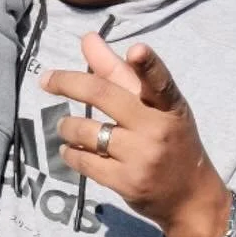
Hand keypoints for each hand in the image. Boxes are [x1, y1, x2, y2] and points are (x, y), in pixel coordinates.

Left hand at [41, 33, 230, 236]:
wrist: (189, 196)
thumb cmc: (169, 139)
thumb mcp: (156, 106)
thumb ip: (119, 72)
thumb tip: (87, 39)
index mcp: (169, 105)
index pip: (160, 81)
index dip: (148, 65)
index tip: (136, 50)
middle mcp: (157, 128)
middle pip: (104, 96)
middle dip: (68, 83)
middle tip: (46, 79)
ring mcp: (142, 157)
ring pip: (86, 130)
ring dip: (67, 125)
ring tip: (65, 126)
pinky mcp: (127, 182)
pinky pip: (84, 161)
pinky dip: (70, 152)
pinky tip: (69, 149)